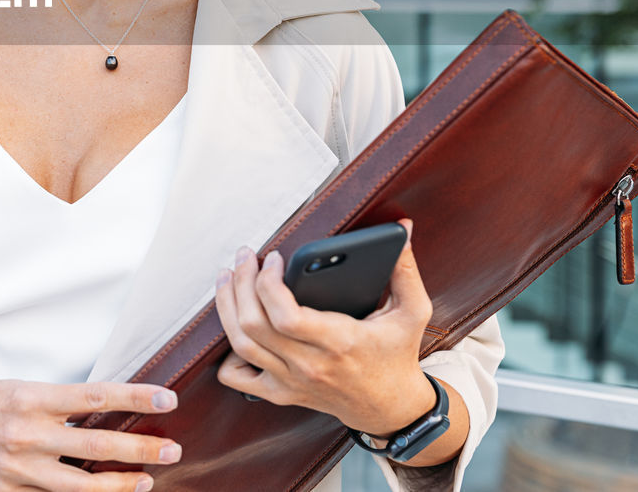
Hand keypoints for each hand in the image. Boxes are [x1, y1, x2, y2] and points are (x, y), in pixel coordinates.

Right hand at [0, 378, 181, 491]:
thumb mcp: (26, 389)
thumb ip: (64, 404)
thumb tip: (113, 412)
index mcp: (34, 397)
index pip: (96, 395)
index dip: (135, 396)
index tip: (168, 398)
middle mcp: (28, 432)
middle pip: (96, 442)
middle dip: (139, 449)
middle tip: (172, 450)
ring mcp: (18, 468)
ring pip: (79, 484)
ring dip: (118, 485)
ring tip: (146, 482)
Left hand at [213, 218, 435, 436]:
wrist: (391, 409)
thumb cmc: (397, 355)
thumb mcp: (412, 312)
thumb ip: (405, 270)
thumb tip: (403, 228)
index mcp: (338, 342)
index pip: (286, 316)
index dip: (268, 282)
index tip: (272, 257)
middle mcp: (309, 365)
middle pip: (254, 324)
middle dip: (241, 282)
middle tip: (244, 256)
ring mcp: (291, 381)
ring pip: (240, 344)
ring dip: (226, 307)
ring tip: (228, 277)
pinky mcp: (280, 392)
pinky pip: (237, 376)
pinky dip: (227, 352)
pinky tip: (234, 324)